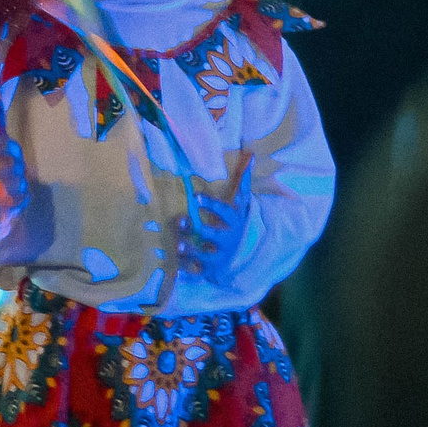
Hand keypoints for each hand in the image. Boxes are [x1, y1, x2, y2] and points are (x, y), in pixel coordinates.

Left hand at [181, 160, 252, 275]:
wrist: (246, 252)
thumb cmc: (237, 222)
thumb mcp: (241, 202)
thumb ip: (243, 180)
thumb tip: (250, 153)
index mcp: (233, 222)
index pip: (224, 212)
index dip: (211, 205)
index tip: (196, 198)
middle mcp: (228, 240)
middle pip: (214, 235)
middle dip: (198, 229)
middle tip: (180, 220)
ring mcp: (220, 256)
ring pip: (206, 256)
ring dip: (192, 252)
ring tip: (178, 247)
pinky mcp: (213, 269)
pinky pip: (200, 273)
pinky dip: (189, 273)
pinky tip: (177, 270)